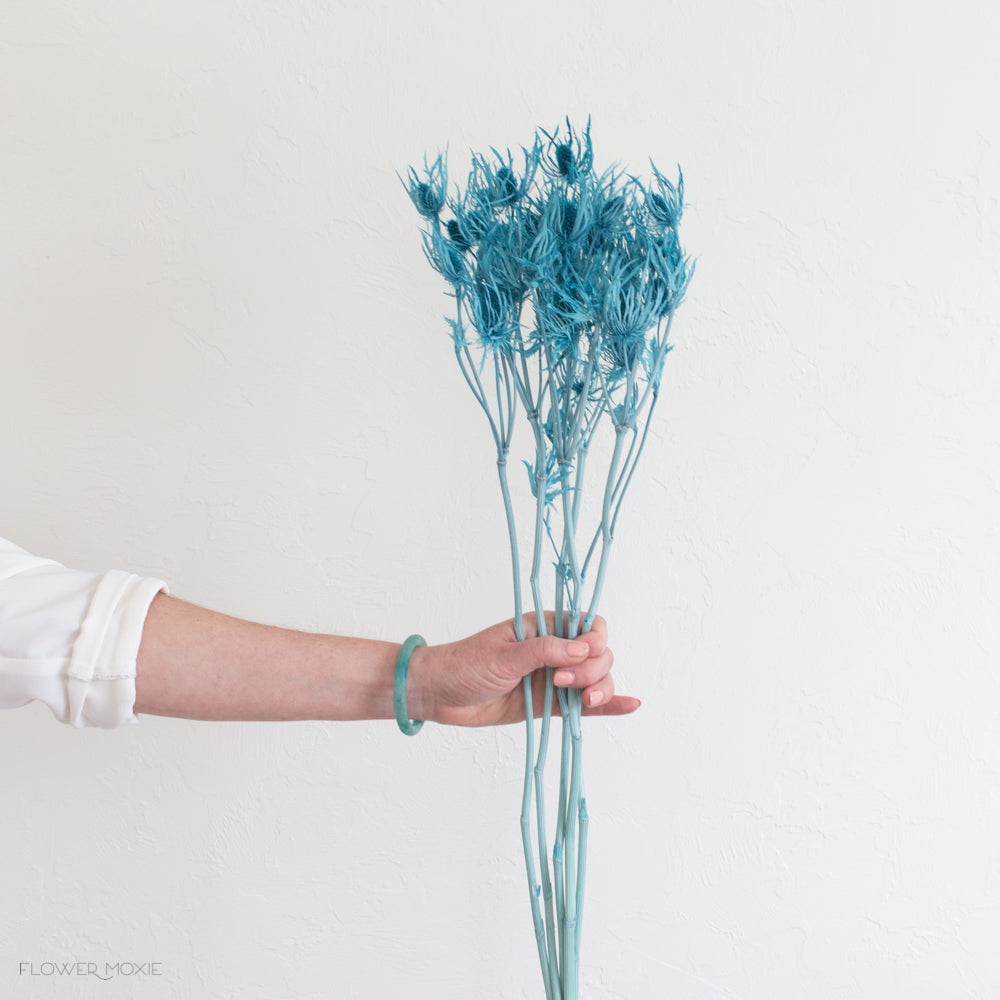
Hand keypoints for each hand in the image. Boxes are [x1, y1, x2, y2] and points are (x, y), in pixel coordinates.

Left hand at [408, 613, 639, 726]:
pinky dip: (608, 705)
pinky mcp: (552, 704)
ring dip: (599, 689)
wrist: (440, 694)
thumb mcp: (503, 655)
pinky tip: (629, 705)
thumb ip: (544, 651)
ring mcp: (556, 678)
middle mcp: (555, 650)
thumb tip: (583, 649)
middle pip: (599, 654)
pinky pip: (586, 705)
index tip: (584, 653)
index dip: (595, 639)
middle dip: (592, 669)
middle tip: (561, 681)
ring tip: (582, 700)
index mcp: (544, 627)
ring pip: (597, 680)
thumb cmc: (464, 665)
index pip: (588, 625)